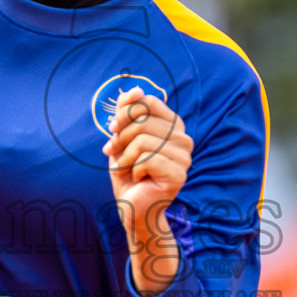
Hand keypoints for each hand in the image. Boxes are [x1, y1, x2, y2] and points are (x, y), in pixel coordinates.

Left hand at [101, 87, 192, 295]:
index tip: (111, 129)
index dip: (125, 113)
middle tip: (113, 154)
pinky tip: (137, 178)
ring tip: (126, 168)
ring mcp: (185, 158)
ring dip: (125, 156)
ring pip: (143, 140)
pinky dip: (133, 169)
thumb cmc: (127, 171)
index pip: (148, 102)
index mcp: (173, 125)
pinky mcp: (179, 175)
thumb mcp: (122, 137)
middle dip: (120, 138)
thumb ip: (127, 111)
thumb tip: (133, 89)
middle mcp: (184, 139)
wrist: (132, 207)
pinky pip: (146, 159)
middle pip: (142, 121)